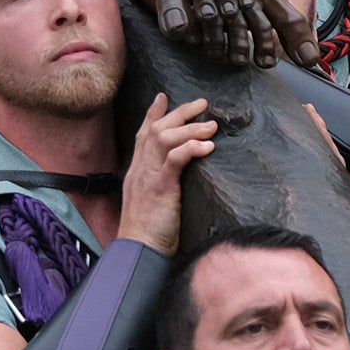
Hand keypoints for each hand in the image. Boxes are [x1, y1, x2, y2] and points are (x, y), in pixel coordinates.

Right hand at [116, 95, 218, 246]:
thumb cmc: (149, 234)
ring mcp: (148, 177)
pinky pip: (174, 160)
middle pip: (155, 129)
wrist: (138, 252)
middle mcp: (139, 169)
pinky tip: (206, 147)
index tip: (163, 97)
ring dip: (190, 129)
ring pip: (164, 139)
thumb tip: (174, 178)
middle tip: (203, 104)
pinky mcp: (160, 188)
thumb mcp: (150, 203)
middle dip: (179, 113)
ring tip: (212, 126)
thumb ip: (159, 185)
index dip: (153, 114)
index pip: (142, 134)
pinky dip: (190, 149)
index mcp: (137, 172)